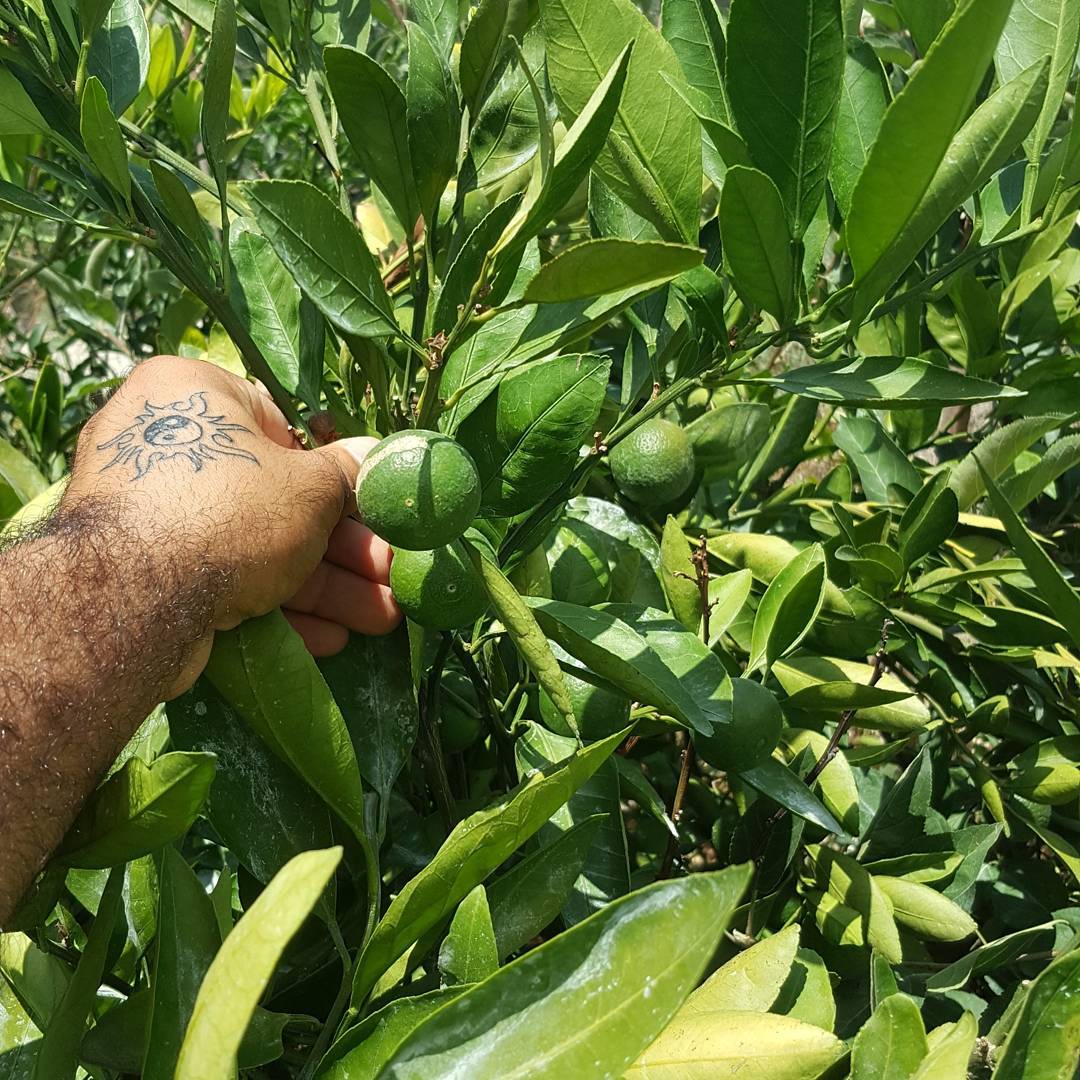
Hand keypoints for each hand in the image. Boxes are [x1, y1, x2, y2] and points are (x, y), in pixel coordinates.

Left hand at [65, 355, 400, 683]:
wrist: (131, 600)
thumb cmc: (230, 512)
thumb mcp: (310, 487)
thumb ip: (347, 474)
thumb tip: (371, 456)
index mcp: (192, 392)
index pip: (282, 427)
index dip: (338, 477)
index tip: (375, 514)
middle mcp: (162, 442)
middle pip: (277, 498)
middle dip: (343, 548)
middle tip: (390, 575)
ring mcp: (148, 511)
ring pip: (256, 545)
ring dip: (326, 586)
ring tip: (382, 618)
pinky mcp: (143, 569)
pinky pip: (223, 576)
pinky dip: (276, 605)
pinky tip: (330, 637)